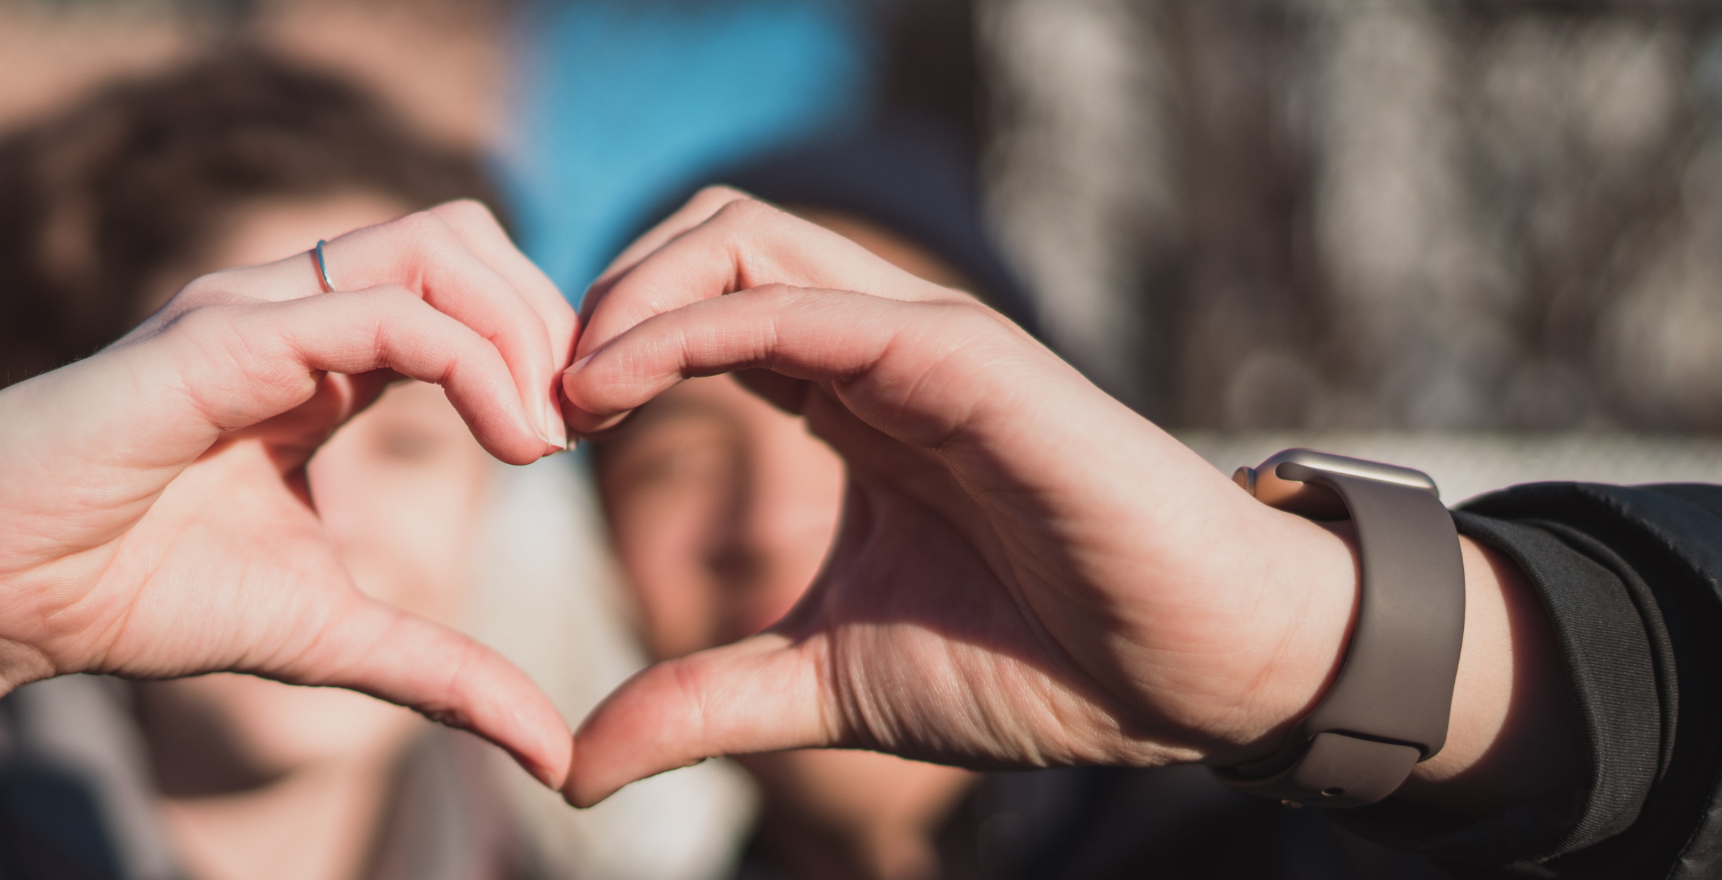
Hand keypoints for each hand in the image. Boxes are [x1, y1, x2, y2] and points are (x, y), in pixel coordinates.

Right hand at [0, 202, 577, 877]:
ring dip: (520, 327)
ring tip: (545, 433)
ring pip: (431, 247)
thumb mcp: (331, 637)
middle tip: (581, 426)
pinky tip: (507, 438)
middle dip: (548, 319)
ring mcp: (254, 313)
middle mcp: (292, 313)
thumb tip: (556, 755)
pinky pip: (372, 310)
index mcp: (322, 360)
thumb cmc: (138, 593)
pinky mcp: (217, 339)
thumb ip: (444, 673)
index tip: (581, 443)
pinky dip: (466, 358)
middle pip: (463, 239)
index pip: (465, 292)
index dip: (542, 349)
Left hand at [558, 189, 1373, 805]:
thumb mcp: (827, 684)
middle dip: (599, 295)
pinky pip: (795, 305)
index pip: (697, 309)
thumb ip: (703, 703)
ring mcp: (918, 339)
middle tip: (532, 403)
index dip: (602, 350)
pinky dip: (687, 326)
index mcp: (847, 398)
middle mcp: (876, 347)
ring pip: (740, 236)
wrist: (1190, 675)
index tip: (531, 438)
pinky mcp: (958, 356)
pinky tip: (615, 388)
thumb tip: (574, 766)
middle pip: (706, 237)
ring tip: (563, 392)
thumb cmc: (1040, 663)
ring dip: (625, 294)